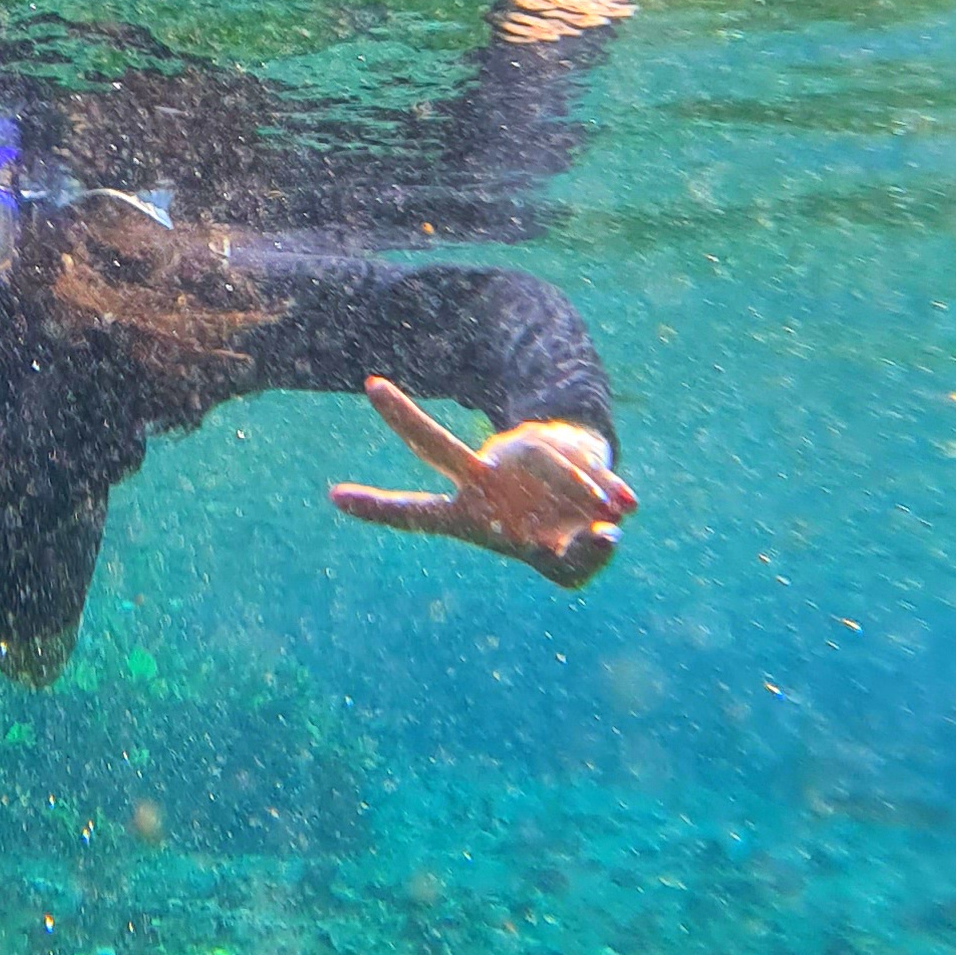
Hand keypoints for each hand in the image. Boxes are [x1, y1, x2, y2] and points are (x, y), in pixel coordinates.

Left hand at [330, 379, 635, 588]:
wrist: (593, 497)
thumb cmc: (561, 539)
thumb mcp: (569, 568)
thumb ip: (581, 561)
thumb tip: (603, 531)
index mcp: (472, 513)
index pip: (421, 512)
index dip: (381, 509)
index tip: (332, 497)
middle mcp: (485, 478)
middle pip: (438, 447)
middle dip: (407, 419)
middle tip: (370, 387)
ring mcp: (516, 456)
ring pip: (536, 464)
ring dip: (576, 492)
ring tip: (606, 523)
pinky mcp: (554, 443)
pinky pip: (574, 464)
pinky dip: (603, 488)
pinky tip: (623, 507)